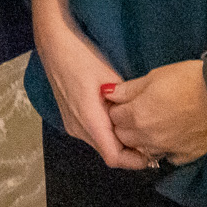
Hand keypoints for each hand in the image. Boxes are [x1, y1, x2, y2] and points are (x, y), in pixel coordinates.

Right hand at [31, 13, 148, 169]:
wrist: (53, 44)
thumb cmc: (81, 56)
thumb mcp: (110, 76)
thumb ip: (126, 102)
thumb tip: (144, 120)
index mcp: (89, 119)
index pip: (113, 157)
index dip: (134, 161)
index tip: (153, 154)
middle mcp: (78, 128)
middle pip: (108, 152)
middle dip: (130, 152)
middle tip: (153, 140)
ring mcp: (72, 125)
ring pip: (101, 144)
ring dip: (119, 142)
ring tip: (139, 127)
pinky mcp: (71, 119)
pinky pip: (93, 134)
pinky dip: (109, 133)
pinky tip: (121, 119)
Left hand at [106, 58, 206, 167]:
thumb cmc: (190, 79)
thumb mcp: (155, 76)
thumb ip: (129, 89)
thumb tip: (108, 94)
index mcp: (138, 116)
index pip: (114, 117)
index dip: (118, 108)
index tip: (125, 102)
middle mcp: (149, 137)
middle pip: (124, 137)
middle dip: (126, 125)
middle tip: (137, 112)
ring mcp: (168, 149)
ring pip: (143, 150)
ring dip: (143, 139)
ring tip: (154, 124)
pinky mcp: (187, 156)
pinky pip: (167, 157)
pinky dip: (164, 149)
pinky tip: (171, 136)